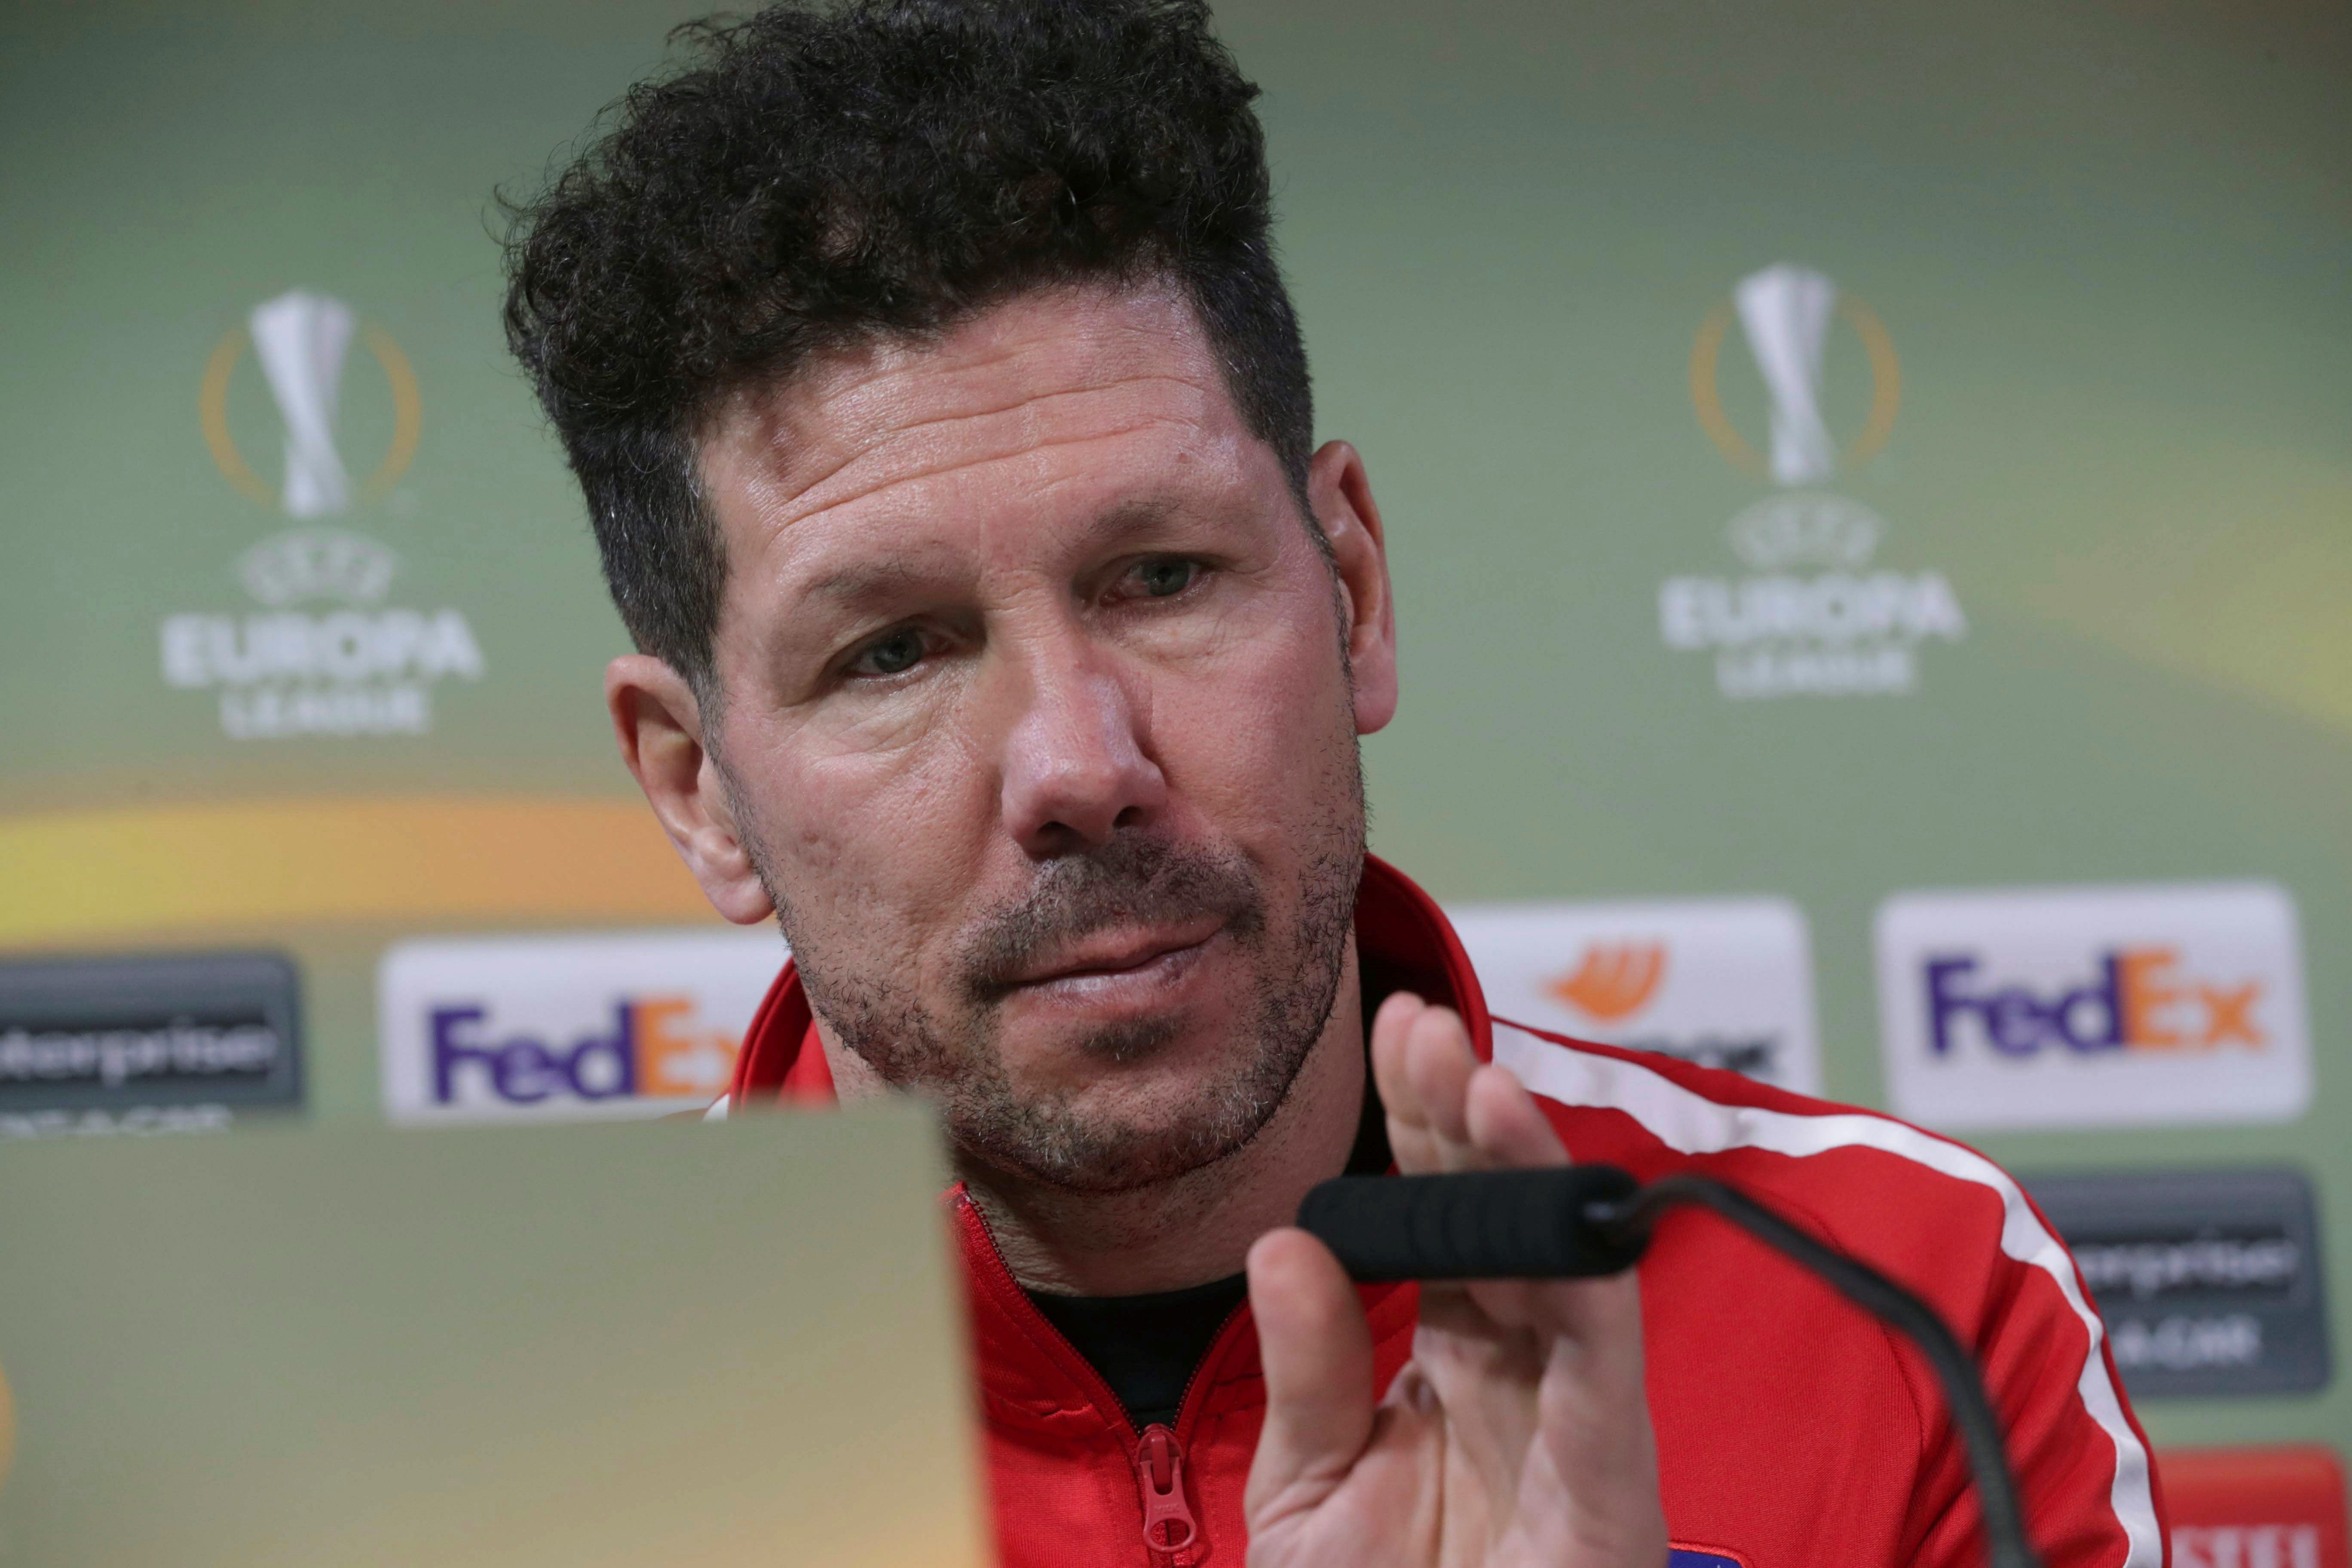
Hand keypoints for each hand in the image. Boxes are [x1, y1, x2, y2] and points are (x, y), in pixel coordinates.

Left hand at [1244, 993, 1667, 1566]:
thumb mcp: (1308, 1488)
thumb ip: (1308, 1369)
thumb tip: (1288, 1241)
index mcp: (1454, 1369)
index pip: (1439, 1219)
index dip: (1418, 1123)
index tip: (1390, 1027)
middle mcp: (1523, 1380)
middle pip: (1500, 1219)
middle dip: (1461, 1113)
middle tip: (1416, 1021)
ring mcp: (1575, 1425)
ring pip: (1560, 1260)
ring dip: (1516, 1157)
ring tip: (1467, 1070)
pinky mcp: (1613, 1479)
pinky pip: (1602, 1351)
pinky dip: (1574, 1259)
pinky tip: (1534, 1179)